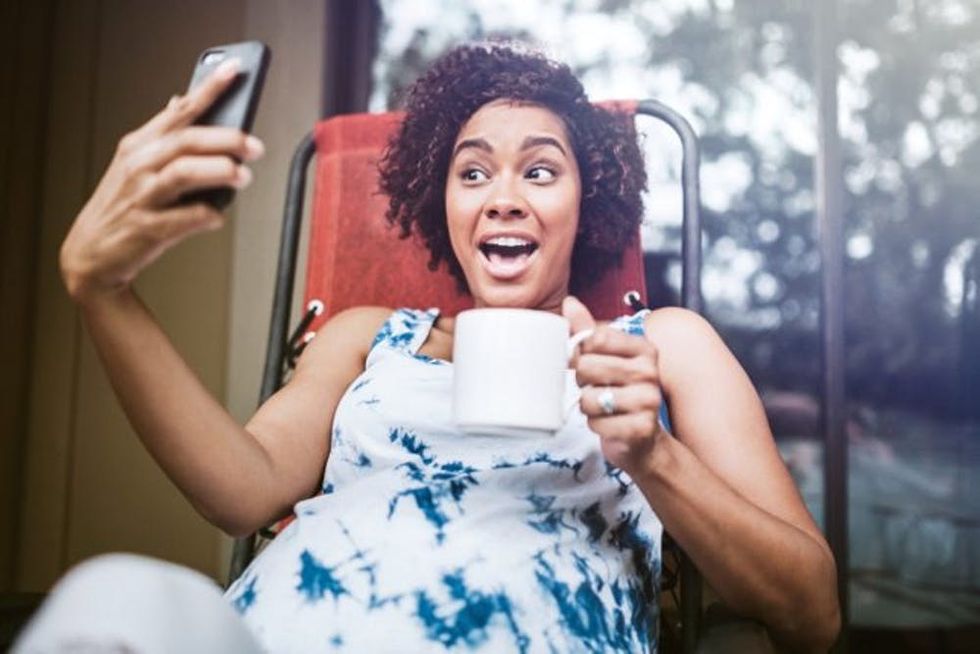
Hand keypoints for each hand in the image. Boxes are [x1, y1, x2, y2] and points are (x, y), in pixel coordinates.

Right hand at [59, 58, 264, 302]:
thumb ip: (162, 135)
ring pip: (183, 173)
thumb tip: (180, 101)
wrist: (92, 251)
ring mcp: (142, 196)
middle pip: (186, 141)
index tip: (234, 72)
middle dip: (226, 140)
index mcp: (140, 144)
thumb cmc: (123, 206)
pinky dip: (207, 215)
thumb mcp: (135, 163)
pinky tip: (217, 215)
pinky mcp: (148, 227)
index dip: (208, 89)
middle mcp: (139, 165)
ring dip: (219, 172)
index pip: (180, 110)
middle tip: (254, 147)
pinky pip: (184, 218)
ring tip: (242, 176)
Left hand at [563, 296, 665, 473]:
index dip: (580, 352)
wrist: (643, 441)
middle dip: (582, 382)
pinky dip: (596, 426)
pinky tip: (610, 424)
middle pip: (587, 367)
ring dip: (588, 407)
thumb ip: (589, 332)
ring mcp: (648, 401)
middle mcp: (649, 372)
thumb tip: (570, 303)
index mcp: (644, 349)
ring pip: (588, 398)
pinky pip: (596, 423)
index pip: (595, 338)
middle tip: (596, 388)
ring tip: (604, 408)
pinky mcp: (640, 428)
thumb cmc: (621, 395)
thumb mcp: (608, 359)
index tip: (585, 362)